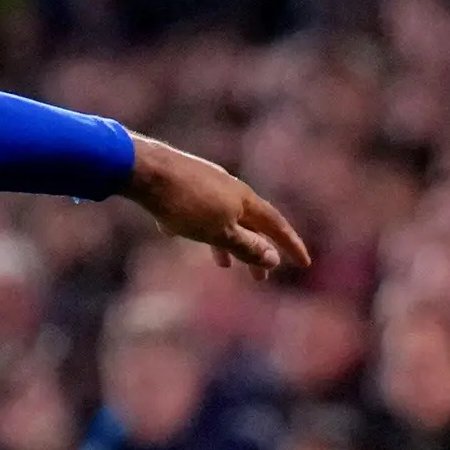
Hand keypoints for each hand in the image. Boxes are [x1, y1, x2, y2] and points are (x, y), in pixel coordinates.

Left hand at [123, 134, 311, 276]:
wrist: (144, 170)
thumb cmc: (184, 204)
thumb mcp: (219, 232)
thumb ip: (247, 246)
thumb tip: (274, 258)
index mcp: (244, 199)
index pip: (276, 224)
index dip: (291, 245)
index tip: (304, 263)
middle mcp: (229, 188)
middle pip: (249, 224)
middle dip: (255, 251)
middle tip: (260, 280)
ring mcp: (205, 183)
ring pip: (220, 218)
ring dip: (224, 243)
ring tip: (222, 265)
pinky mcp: (180, 183)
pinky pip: (191, 211)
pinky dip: (191, 226)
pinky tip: (172, 233)